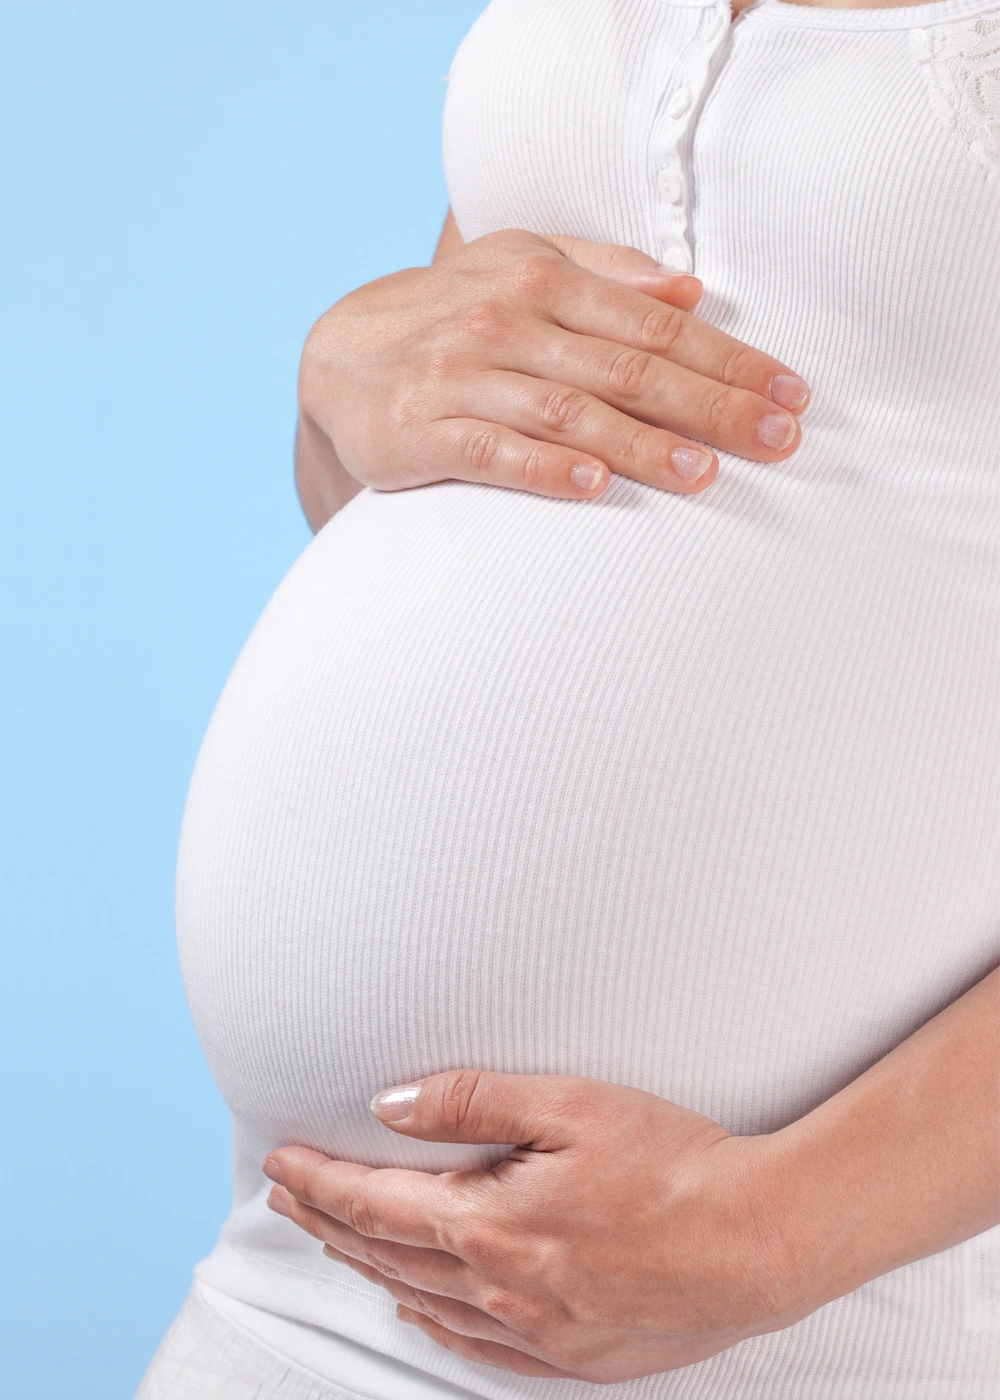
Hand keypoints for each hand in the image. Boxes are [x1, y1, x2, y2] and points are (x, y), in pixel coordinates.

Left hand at [263, 1070, 812, 1381]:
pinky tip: (418, 1309)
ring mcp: (535, 1330)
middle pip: (386, 1253)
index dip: (318, 1183)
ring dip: (370, 1266)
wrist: (757, 1242)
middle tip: (285, 1197)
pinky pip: (476, 1344)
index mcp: (490, 1224)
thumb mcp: (570, 1104)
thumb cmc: (672, 1162)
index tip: (277, 1164)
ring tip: (336, 1240)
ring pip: (424, 1300)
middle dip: (328, 1221)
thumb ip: (470, 1101)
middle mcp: (500, 1287)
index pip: (375, 1204)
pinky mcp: (572, 1355)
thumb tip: (387, 1106)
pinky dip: (431, 1319)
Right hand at [298, 229, 808, 506]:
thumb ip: (606, 273)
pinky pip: (492, 453)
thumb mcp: (520, 268)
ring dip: (640, 445)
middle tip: (778, 441)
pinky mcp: (422, 432)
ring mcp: (463, 378)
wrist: (338, 357)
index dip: (729, 360)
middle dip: (711, 406)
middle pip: (628, 367)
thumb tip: (694, 290)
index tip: (791, 395)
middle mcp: (508, 322)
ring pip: (568, 412)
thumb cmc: (452, 316)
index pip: (656, 323)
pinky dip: (544, 469)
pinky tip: (595, 489)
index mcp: (544, 279)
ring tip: (705, 474)